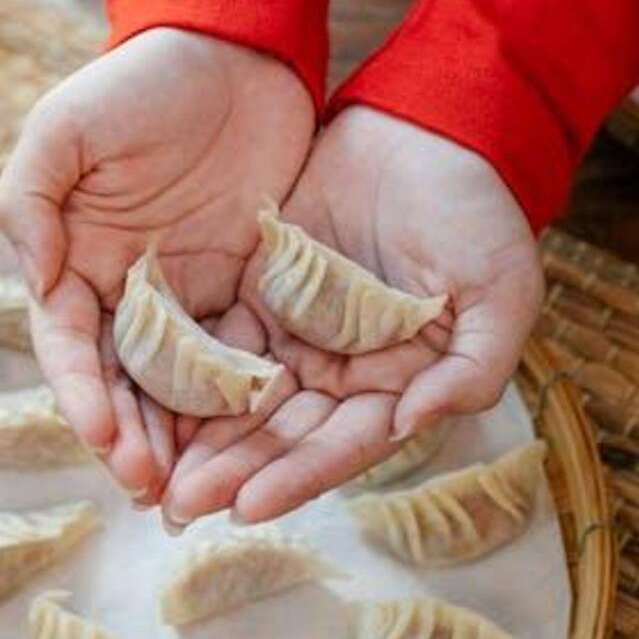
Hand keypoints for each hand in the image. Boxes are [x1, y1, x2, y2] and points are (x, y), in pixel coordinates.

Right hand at [0, 28, 313, 501]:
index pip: (70, 346)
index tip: (101, 436)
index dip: (82, 395)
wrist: (235, 46)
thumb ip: (30, 200)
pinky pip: (247, 356)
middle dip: (134, 440)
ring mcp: (187, 296)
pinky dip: (247, 402)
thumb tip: (37, 282)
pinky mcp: (248, 289)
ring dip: (188, 440)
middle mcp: (125, 292)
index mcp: (73, 263)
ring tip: (203, 489)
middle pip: (124, 384)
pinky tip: (263, 439)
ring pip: (183, 386)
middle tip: (154, 490)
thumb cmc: (138, 82)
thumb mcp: (63, 127)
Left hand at [162, 105, 542, 523]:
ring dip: (195, 438)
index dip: (296, 478)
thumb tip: (412, 424)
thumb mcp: (500, 292)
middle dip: (228, 473)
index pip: (340, 447)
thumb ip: (470, 369)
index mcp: (397, 387)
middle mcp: (339, 376)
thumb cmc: (478, 213)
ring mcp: (292, 339)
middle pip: (278, 436)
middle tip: (176, 506)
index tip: (246, 507)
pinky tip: (138, 402)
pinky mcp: (254, 299)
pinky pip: (210, 346)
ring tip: (146, 472)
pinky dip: (178, 376)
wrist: (425, 131)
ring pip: (237, 402)